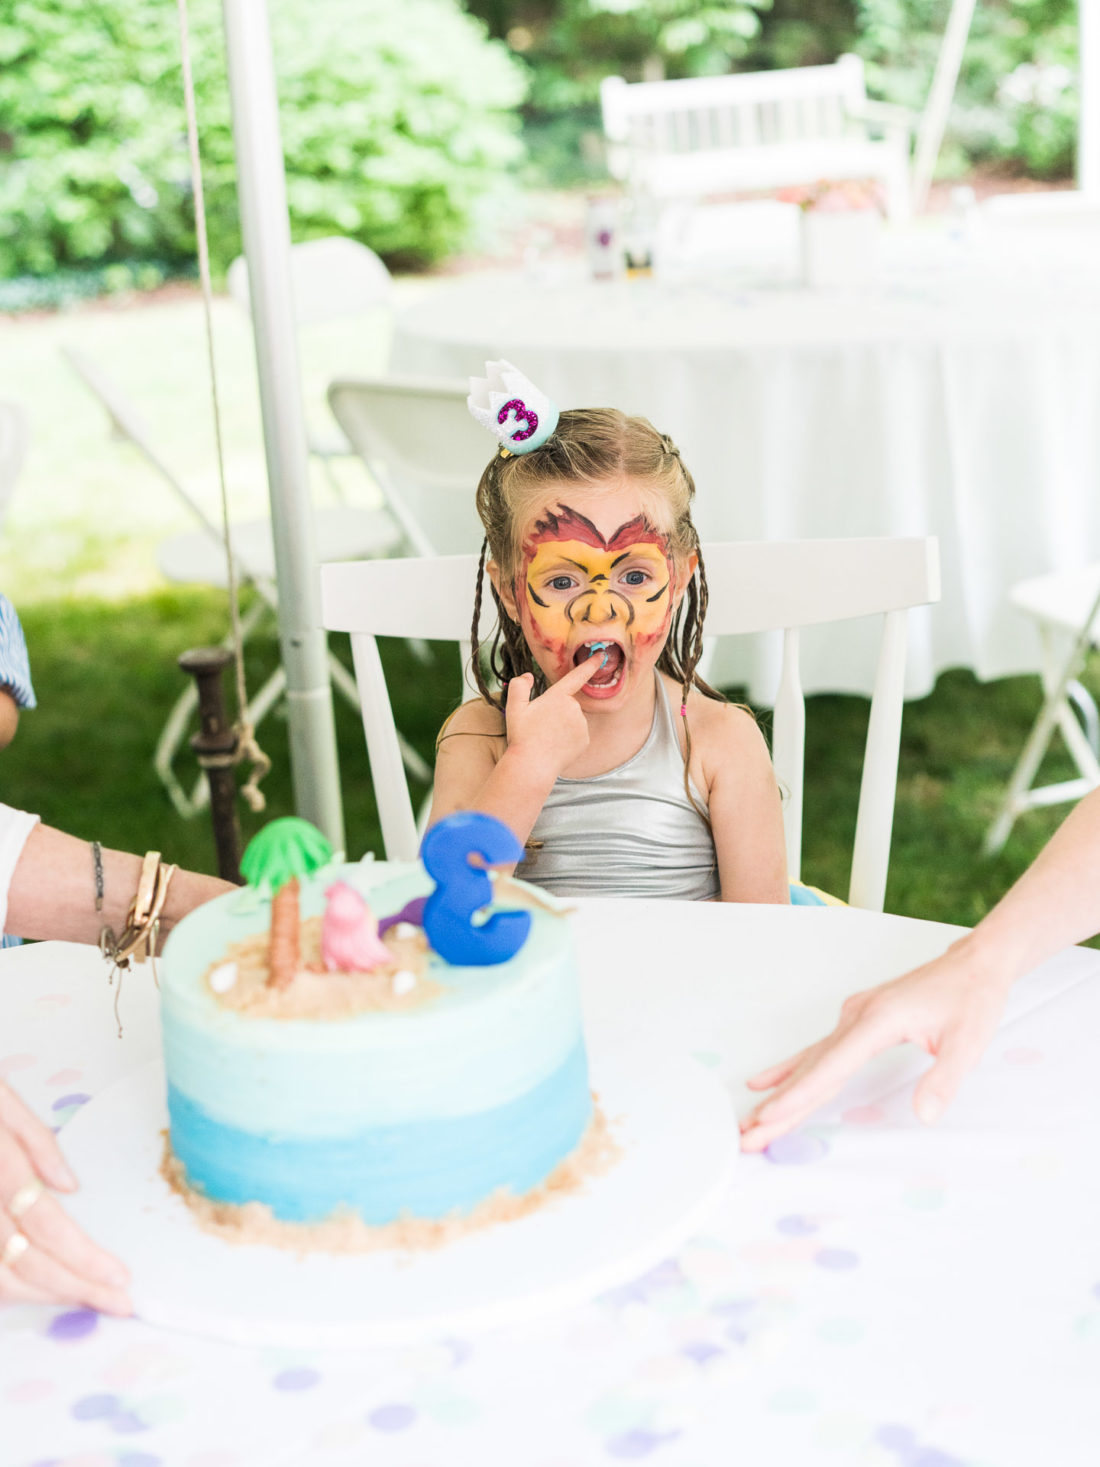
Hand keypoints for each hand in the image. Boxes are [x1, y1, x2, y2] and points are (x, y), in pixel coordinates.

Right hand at [0, 1081, 130, 1313]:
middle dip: (74, 1288)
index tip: (119, 1277)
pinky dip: (9, 1287)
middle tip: (116, 1302)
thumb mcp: (2, 1099)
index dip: (83, 1258)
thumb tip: (68, 1185)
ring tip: (84, 1296)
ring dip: (43, 1294)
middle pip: (25, 1262)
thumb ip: (34, 1139)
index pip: (46, 1224)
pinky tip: (38, 1287)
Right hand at [503, 654, 601, 782]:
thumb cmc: (522, 737)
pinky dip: (568, 739)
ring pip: (572, 720)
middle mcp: (573, 708)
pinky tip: (556, 747)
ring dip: (562, 726)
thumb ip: (519, 686)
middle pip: (567, 704)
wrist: (533, 766)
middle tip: (540, 727)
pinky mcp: (585, 740)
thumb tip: (528, 676)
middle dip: (556, 712)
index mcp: (557, 697)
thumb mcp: (514, 708)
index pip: (576, 676)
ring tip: (547, 739)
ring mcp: (581, 725)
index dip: (590, 664)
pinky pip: (577, 734)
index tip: (601, 655)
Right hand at [739, 941, 1013, 1151]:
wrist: (973, 964)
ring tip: (752, 1119)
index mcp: (877, 1020)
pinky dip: (792, 1070)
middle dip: (778, 1106)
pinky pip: (817, 1051)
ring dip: (781, 1093)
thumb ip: (944, 1080)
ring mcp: (851, 1016)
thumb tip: (925, 1115)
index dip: (798, 1096)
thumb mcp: (968, 1042)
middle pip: (810, 1069)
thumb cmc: (970, 998)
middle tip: (748, 1135)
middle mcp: (855, 1016)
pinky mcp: (855, 1020)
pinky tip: (769, 1080)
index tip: (769, 1116)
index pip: (829, 1067)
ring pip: (809, 1062)